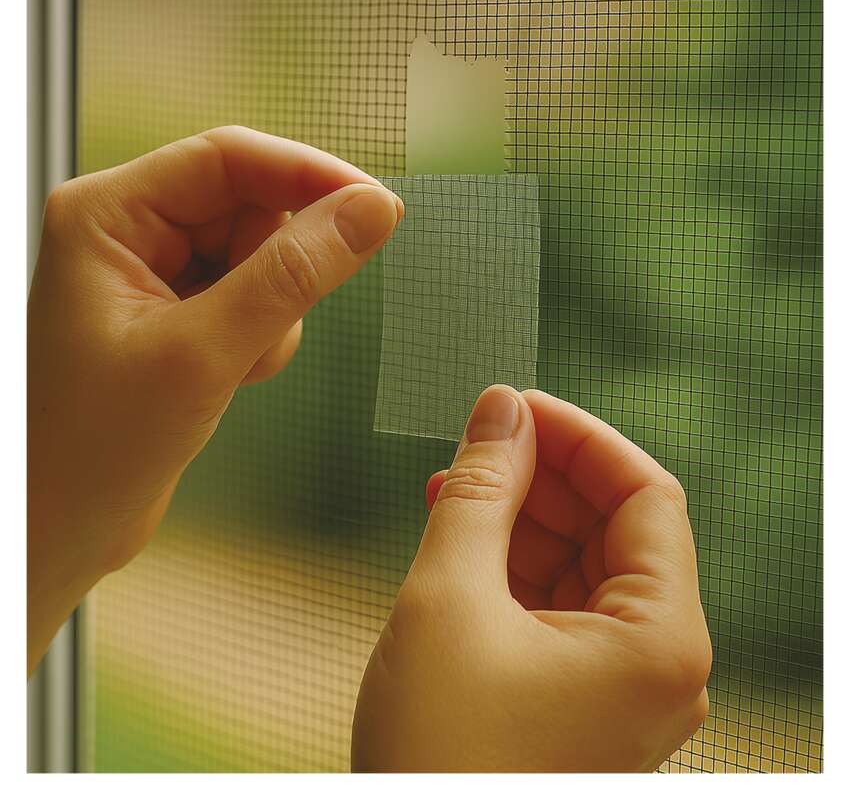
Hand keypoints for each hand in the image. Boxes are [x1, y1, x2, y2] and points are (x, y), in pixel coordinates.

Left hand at [27, 126, 401, 675]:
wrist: (60, 527)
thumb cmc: (91, 448)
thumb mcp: (203, 354)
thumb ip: (291, 276)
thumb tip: (368, 212)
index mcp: (108, 213)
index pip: (229, 158)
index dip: (310, 175)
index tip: (378, 207)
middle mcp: (131, 231)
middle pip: (251, 206)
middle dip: (279, 268)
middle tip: (267, 326)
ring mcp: (159, 275)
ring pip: (262, 256)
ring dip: (272, 313)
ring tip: (233, 365)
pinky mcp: (183, 314)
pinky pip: (257, 298)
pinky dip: (264, 337)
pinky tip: (231, 376)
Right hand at [352, 386, 711, 771]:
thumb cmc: (436, 751)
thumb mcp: (450, 597)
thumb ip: (482, 490)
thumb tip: (498, 408)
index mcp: (659, 641)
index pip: (647, 495)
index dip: (581, 437)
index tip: (518, 405)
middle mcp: (655, 661)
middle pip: (615, 525)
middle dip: (545, 474)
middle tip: (479, 440)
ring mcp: (616, 680)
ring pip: (579, 560)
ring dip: (520, 513)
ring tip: (455, 483)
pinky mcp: (574, 692)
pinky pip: (554, 600)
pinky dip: (509, 558)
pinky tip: (460, 528)